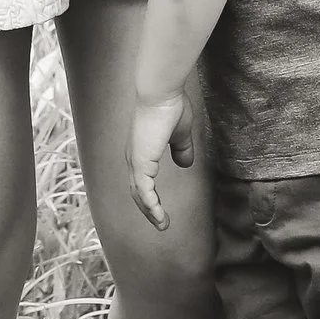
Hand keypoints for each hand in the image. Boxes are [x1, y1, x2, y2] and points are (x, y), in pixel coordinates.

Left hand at [128, 87, 193, 231]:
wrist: (161, 93)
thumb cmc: (170, 106)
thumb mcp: (180, 133)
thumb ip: (181, 149)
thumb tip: (186, 164)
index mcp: (141, 151)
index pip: (142, 180)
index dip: (149, 196)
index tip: (159, 210)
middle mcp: (134, 157)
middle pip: (137, 192)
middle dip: (148, 210)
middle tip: (161, 224)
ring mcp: (135, 160)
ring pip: (139, 195)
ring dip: (150, 212)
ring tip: (162, 225)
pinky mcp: (140, 162)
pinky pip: (144, 191)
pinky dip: (151, 206)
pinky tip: (160, 216)